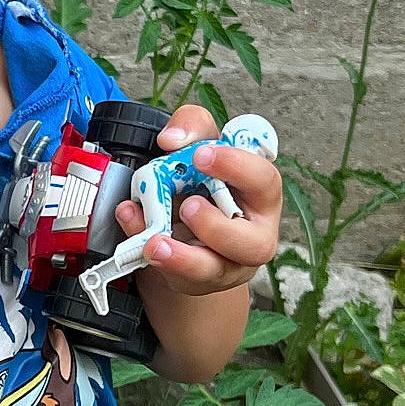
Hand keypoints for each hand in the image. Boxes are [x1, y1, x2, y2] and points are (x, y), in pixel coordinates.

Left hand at [114, 102, 282, 298]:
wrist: (186, 217)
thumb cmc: (205, 180)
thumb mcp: (201, 142)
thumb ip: (191, 126)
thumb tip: (172, 139)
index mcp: (260, 194)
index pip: (264, 181)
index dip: (237, 167)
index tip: (201, 155)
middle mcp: (252, 234)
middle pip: (253, 243)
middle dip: (217, 226)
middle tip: (187, 205)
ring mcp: (226, 263)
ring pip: (215, 270)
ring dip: (183, 257)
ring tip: (156, 241)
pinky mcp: (197, 279)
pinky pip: (178, 277)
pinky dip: (155, 258)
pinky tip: (140, 242)